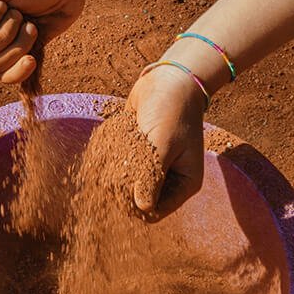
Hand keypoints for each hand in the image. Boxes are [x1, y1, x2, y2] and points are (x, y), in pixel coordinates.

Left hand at [126, 64, 206, 217]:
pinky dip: (110, 160)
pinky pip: (117, 170)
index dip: (135, 207)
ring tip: (119, 148)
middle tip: (118, 163)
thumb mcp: (163, 143)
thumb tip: (141, 208)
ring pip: (124, 188)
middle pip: (137, 203)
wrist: (168, 81)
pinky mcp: (137, 156)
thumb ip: (151, 176)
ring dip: (114, 173)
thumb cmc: (172, 110)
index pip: (156, 212)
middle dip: (121, 189)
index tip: (121, 188)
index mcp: (184, 183)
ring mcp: (151, 169)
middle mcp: (168, 180)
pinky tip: (115, 140)